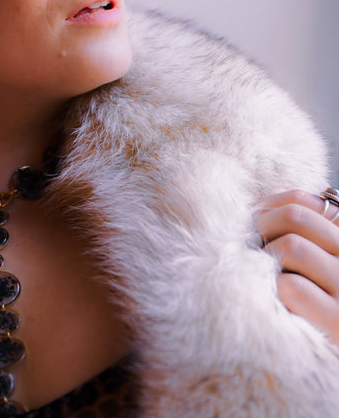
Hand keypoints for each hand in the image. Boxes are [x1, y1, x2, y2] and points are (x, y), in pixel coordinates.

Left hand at [253, 189, 338, 344]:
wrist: (324, 370)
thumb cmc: (308, 311)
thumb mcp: (309, 266)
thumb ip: (294, 235)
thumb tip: (253, 211)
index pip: (303, 201)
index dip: (267, 207)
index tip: (250, 225)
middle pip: (295, 216)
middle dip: (260, 228)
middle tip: (247, 253)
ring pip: (291, 246)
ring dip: (265, 261)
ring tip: (261, 281)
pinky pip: (292, 287)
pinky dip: (274, 292)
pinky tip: (274, 306)